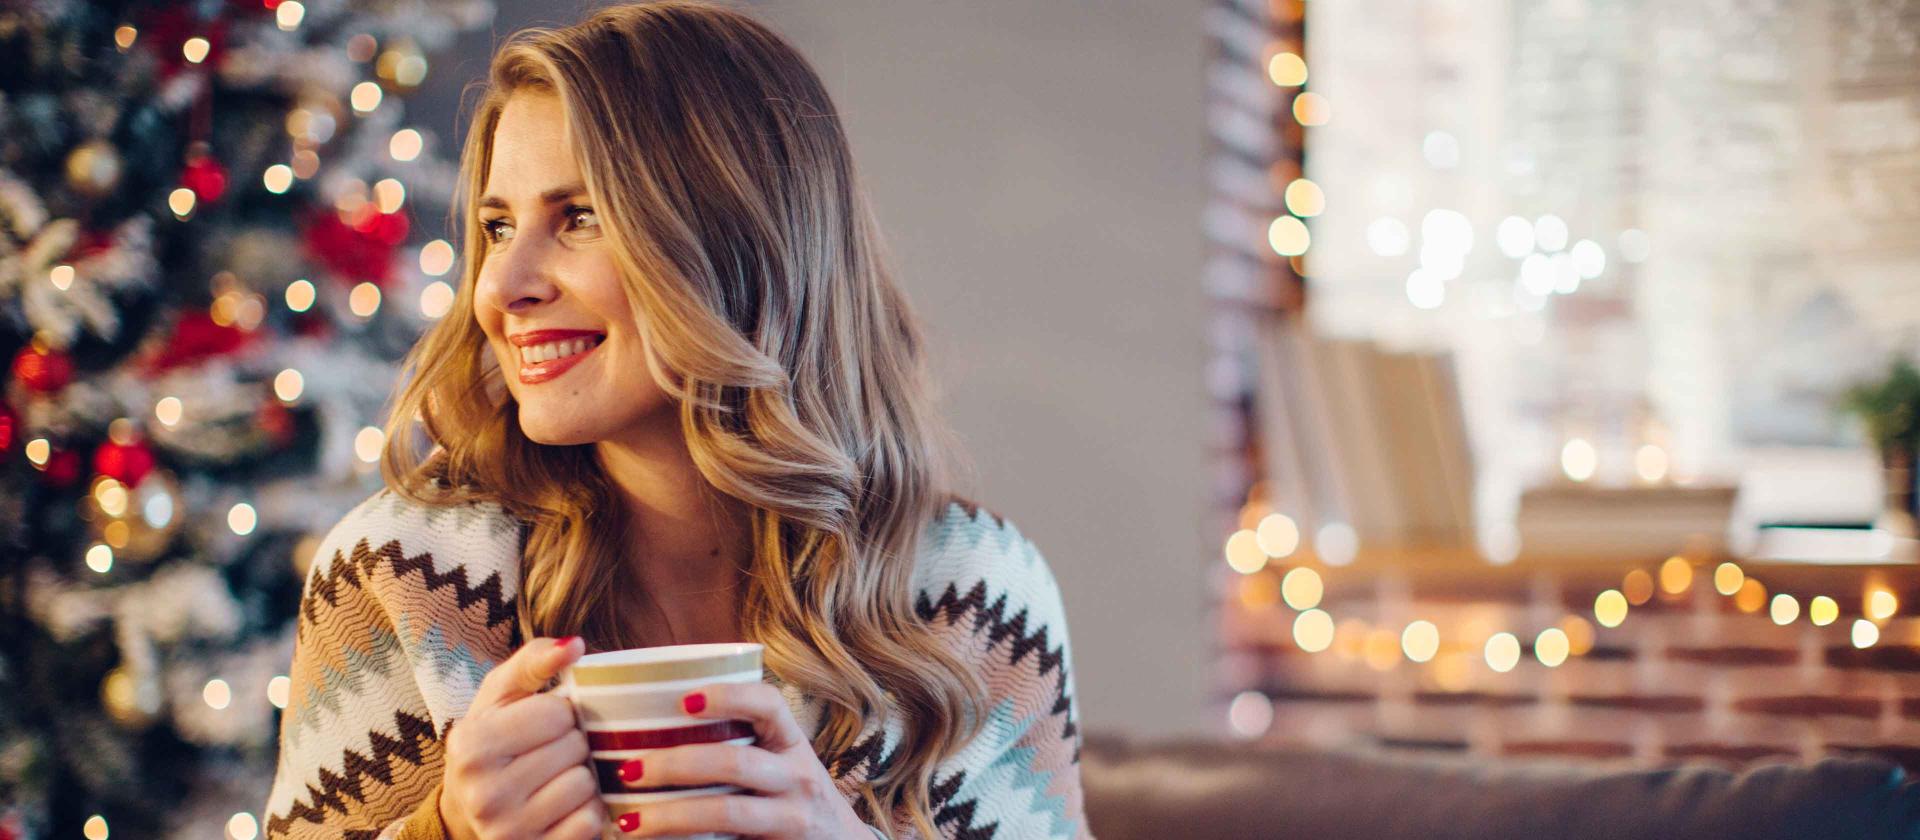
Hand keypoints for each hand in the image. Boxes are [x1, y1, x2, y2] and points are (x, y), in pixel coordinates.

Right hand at [440, 636, 604, 839]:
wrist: (471, 810)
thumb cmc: (496, 740)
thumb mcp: (502, 695)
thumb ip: (534, 661)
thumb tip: (574, 645)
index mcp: (470, 745)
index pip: (555, 713)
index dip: (561, 712)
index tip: (546, 722)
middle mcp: (483, 793)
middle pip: (574, 748)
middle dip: (573, 743)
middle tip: (553, 751)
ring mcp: (507, 830)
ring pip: (585, 785)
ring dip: (582, 776)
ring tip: (557, 776)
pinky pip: (589, 821)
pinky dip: (587, 810)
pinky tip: (564, 805)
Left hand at [607, 681, 871, 837]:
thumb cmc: (793, 797)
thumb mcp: (782, 763)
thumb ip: (738, 744)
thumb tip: (651, 725)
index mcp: (792, 743)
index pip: (769, 704)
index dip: (728, 695)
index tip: (684, 700)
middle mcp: (798, 778)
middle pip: (737, 763)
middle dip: (677, 764)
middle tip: (629, 769)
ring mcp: (793, 819)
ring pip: (729, 813)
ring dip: (673, 816)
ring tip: (629, 822)